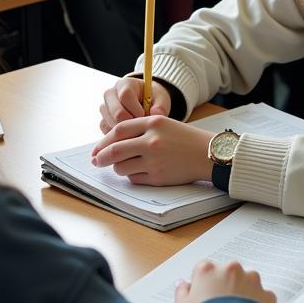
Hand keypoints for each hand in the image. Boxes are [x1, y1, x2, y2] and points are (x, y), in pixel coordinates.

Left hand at [91, 116, 211, 184]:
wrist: (207, 154)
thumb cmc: (184, 138)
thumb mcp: (164, 124)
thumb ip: (139, 129)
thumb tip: (112, 143)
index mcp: (153, 124)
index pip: (119, 130)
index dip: (103, 140)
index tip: (97, 148)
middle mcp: (152, 141)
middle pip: (115, 150)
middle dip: (101, 157)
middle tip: (96, 161)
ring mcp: (155, 160)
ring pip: (121, 167)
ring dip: (117, 168)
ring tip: (123, 165)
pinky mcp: (158, 177)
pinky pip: (134, 178)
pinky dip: (132, 176)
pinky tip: (139, 171)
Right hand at [99, 76, 171, 131]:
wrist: (146, 103)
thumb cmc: (153, 98)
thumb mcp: (161, 99)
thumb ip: (160, 106)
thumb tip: (156, 114)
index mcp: (124, 84)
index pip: (125, 95)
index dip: (136, 108)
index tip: (146, 115)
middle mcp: (110, 94)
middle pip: (116, 113)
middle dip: (132, 122)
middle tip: (143, 125)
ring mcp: (104, 108)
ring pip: (112, 125)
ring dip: (127, 130)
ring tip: (139, 127)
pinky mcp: (103, 121)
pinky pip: (109, 132)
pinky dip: (121, 136)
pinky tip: (132, 132)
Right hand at [175, 260, 276, 302]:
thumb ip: (182, 292)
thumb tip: (182, 284)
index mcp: (207, 270)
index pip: (204, 270)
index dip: (204, 285)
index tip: (204, 298)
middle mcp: (230, 269)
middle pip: (228, 273)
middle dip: (226, 286)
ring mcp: (251, 280)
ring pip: (248, 282)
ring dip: (244, 293)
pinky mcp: (266, 294)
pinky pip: (263, 297)